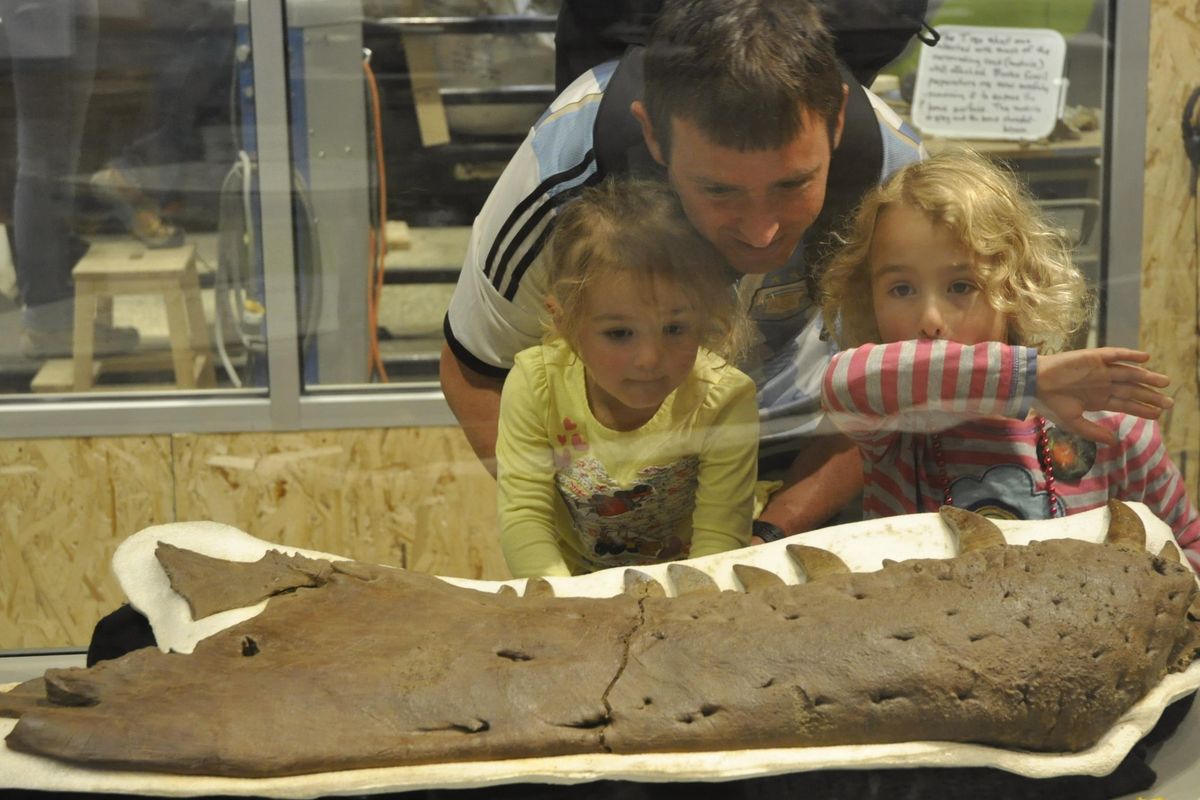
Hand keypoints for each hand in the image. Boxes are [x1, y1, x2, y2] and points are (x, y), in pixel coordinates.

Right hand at [1034, 348, 1172, 444]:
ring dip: (1147, 377)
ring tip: (1164, 382)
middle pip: (1132, 390)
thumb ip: (1093, 431)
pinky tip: (1145, 359)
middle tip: (1170, 402)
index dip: (1142, 408)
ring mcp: (1099, 370)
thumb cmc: (1049, 404)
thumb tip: (1114, 441)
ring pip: (1129, 373)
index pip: (1126, 404)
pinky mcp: (1093, 358)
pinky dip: (1130, 355)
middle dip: (1151, 396)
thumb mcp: (1072, 422)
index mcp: (1098, 399)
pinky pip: (1115, 355)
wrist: (1032, 385)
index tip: (1159, 414)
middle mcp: (1102, 384)